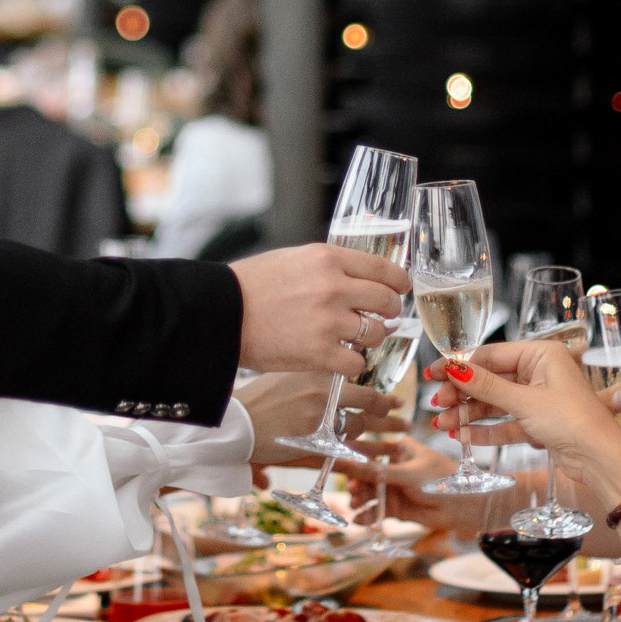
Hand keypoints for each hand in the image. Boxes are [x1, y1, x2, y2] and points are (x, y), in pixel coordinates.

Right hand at [230, 242, 410, 376]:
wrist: (220, 314)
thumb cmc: (250, 287)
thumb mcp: (293, 259)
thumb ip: (328, 266)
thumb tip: (359, 276)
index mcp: (328, 258)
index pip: (384, 268)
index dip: (398, 282)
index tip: (400, 290)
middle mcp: (334, 287)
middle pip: (387, 301)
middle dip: (389, 311)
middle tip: (381, 318)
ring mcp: (329, 321)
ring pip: (376, 333)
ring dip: (369, 338)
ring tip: (353, 339)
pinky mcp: (320, 353)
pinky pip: (358, 362)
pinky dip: (351, 363)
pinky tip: (337, 359)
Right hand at [234, 368, 397, 465]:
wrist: (235, 425)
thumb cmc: (255, 400)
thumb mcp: (285, 377)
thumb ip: (312, 378)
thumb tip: (333, 375)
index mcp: (318, 374)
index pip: (358, 380)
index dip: (376, 391)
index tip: (390, 398)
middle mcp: (324, 394)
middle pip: (367, 401)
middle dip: (388, 413)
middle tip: (404, 419)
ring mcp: (322, 420)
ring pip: (360, 428)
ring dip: (383, 438)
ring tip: (399, 444)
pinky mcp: (316, 445)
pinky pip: (349, 453)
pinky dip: (366, 460)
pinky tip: (379, 466)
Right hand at [340, 431, 447, 520]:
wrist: (462, 508)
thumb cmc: (440, 481)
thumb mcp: (407, 474)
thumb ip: (376, 472)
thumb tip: (347, 465)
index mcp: (398, 448)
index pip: (369, 449)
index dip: (351, 456)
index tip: (334, 461)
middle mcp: (393, 466)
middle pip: (365, 474)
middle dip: (355, 483)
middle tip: (351, 490)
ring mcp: (394, 488)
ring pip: (368, 493)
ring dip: (359, 499)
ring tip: (355, 505)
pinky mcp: (396, 507)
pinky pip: (376, 510)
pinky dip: (367, 515)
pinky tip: (359, 521)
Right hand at [426, 338, 619, 482]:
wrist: (601, 459)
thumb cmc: (573, 421)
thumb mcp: (525, 402)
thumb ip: (487, 387)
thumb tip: (455, 369)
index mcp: (542, 355)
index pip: (492, 355)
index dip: (461, 365)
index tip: (434, 373)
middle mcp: (541, 373)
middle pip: (491, 380)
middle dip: (463, 394)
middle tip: (438, 404)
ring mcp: (539, 399)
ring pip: (496, 404)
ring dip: (470, 414)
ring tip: (443, 425)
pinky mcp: (539, 423)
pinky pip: (506, 423)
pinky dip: (486, 430)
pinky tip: (464, 436)